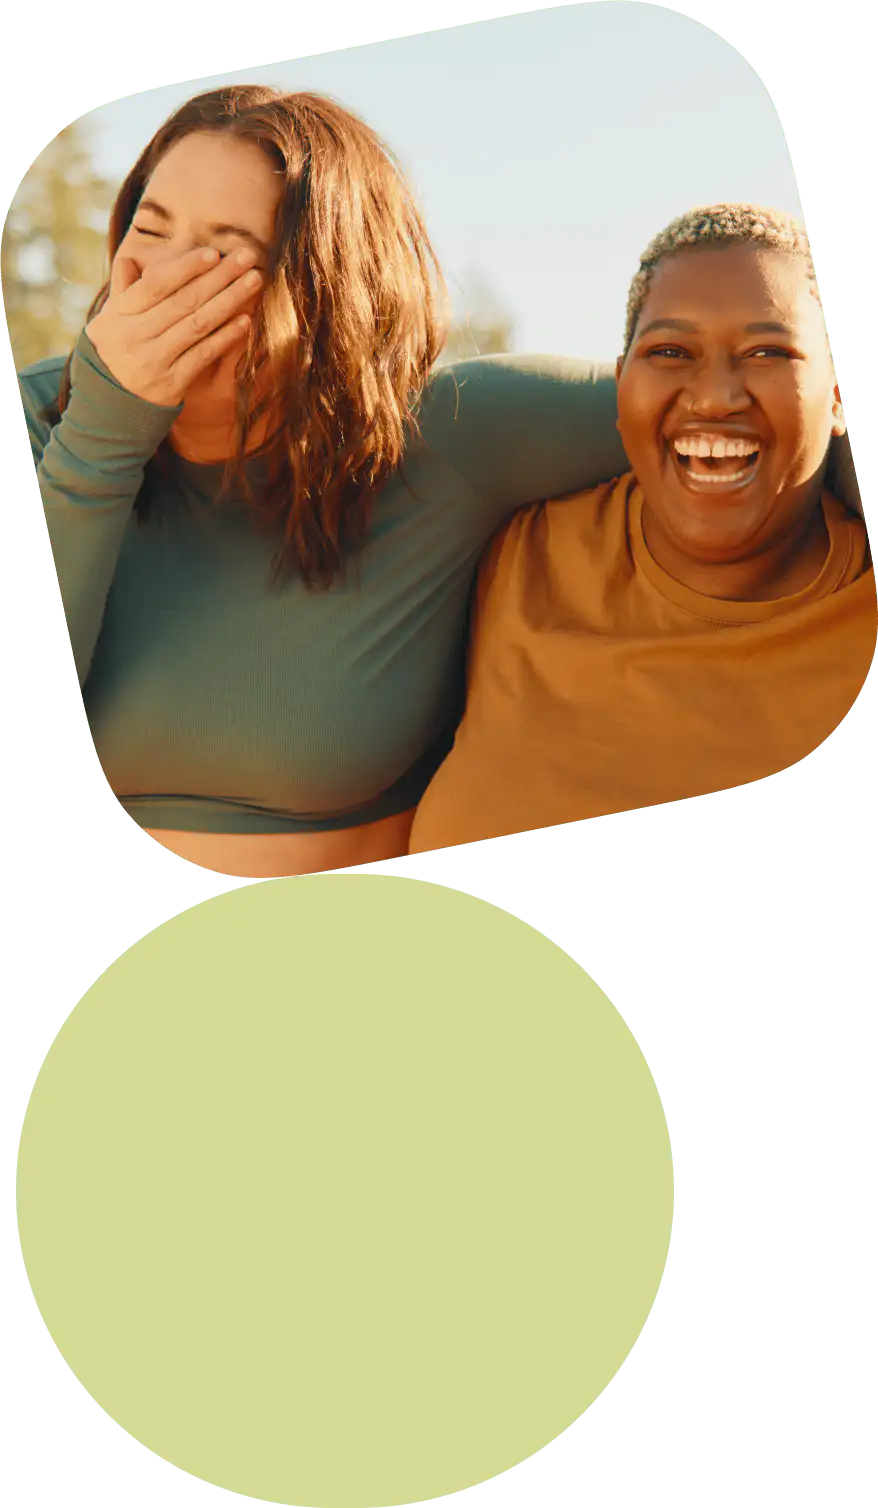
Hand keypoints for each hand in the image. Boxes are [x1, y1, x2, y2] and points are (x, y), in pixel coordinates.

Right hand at [85, 246, 262, 407]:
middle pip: (184, 300)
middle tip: (247, 257)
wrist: (107, 407)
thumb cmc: (114, 353)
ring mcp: (156, 359)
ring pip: (198, 324)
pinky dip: (226, 336)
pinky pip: (203, 355)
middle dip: (219, 276)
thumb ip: (123, 290)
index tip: (212, 253)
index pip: (156, 284)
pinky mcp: (172, 383)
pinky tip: (245, 321)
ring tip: (254, 281)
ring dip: (230, 300)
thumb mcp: (107, 320)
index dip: (186, 267)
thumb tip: (131, 258)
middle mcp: (137, 334)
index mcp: (120, 313)